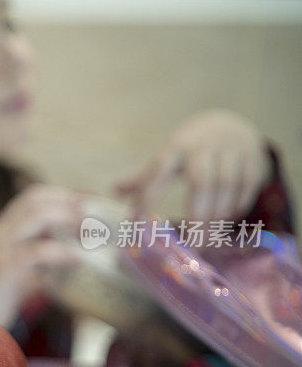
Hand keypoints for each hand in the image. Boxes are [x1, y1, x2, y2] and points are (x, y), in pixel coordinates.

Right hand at [0, 184, 82, 327]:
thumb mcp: (18, 277)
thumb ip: (39, 265)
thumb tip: (72, 261)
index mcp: (1, 232)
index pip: (31, 197)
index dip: (63, 195)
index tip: (91, 204)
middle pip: (34, 198)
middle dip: (69, 201)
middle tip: (98, 215)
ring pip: (35, 214)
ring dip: (68, 217)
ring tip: (92, 231)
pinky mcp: (2, 269)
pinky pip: (36, 251)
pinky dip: (61, 252)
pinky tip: (78, 259)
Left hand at [116, 109, 270, 221]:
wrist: (230, 125)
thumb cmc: (189, 149)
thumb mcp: (166, 157)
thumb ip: (143, 177)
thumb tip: (113, 191)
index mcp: (176, 147)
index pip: (157, 172)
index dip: (147, 197)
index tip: (137, 223)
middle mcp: (203, 147)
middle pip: (200, 182)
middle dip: (196, 214)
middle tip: (192, 242)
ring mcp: (231, 151)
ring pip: (226, 186)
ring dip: (218, 215)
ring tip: (208, 236)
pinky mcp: (253, 158)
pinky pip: (247, 187)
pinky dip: (236, 207)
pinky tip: (226, 220)